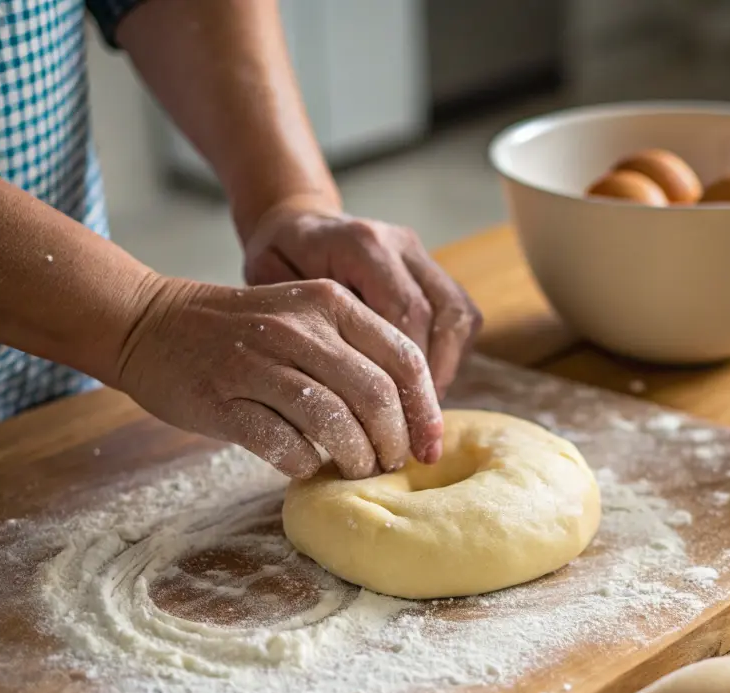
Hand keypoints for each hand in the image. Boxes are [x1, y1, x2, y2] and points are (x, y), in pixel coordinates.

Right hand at [116, 276, 443, 479]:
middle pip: (376, 395)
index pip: (404, 359)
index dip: (425, 411)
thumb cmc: (242, 330)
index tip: (430, 447)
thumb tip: (410, 417)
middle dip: (393, 441)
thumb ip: (354, 352)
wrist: (149, 323)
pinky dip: (303, 463)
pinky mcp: (223, 399)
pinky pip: (282, 443)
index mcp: (330, 304)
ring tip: (355, 470)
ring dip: (354, 457)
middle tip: (391, 464)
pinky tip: (305, 465)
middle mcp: (299, 328)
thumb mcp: (305, 318)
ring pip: (334, 421)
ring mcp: (258, 361)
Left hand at [242, 197, 481, 397]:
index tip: (396, 417)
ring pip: (460, 315)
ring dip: (449, 369)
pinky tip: (426, 388)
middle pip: (444, 315)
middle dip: (434, 379)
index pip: (405, 311)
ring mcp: (421, 255)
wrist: (296, 224)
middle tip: (420, 430)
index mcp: (360, 244)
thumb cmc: (275, 260)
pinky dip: (450, 356)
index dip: (408, 370)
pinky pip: (460, 315)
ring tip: (426, 414)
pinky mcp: (432, 269)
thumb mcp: (269, 285)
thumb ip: (306, 325)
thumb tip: (335, 391)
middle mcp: (400, 244)